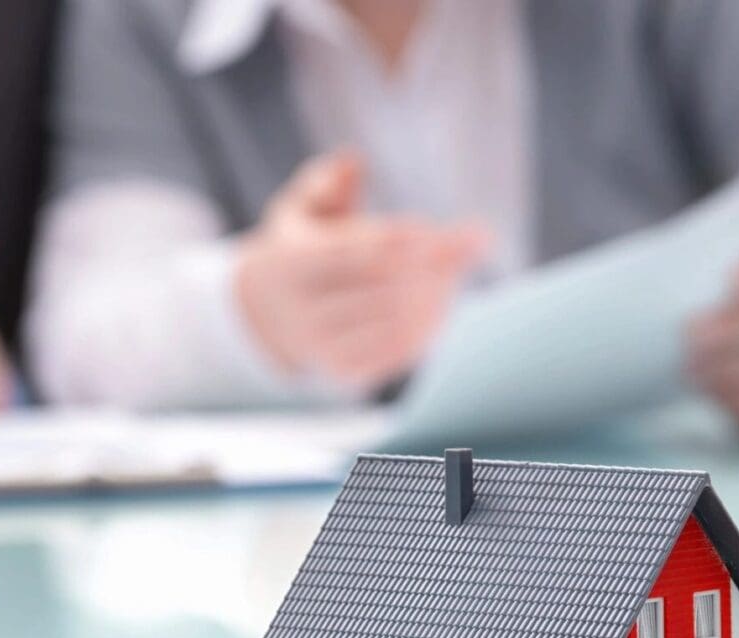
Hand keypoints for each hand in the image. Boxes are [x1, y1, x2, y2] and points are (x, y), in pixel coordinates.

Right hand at [236, 151, 488, 393]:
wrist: (268, 316)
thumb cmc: (300, 247)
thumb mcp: (301, 208)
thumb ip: (328, 184)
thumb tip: (353, 161)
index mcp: (288, 267)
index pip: (351, 254)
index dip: (398, 240)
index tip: (437, 229)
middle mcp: (302, 314)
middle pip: (381, 289)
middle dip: (431, 264)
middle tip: (470, 240)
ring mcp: (324, 350)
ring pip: (396, 323)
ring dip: (438, 293)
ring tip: (456, 266)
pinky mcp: (347, 375)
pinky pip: (399, 353)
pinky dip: (430, 326)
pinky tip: (443, 298)